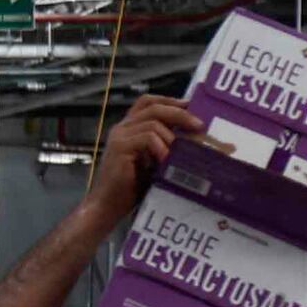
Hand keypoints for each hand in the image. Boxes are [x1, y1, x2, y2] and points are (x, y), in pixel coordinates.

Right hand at [88, 95, 197, 221]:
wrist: (107, 206)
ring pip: (153, 122)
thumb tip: (191, 137)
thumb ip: (164, 146)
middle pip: (154, 107)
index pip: (148, 102)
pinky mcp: (119, 147)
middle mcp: (122, 127)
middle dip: (179, 114)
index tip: (190, 105)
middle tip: (198, 125)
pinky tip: (166, 160)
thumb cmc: (130, 188)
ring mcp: (120, 136)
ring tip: (182, 150)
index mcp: (129, 128)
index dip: (170, 100)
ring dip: (171, 136)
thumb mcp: (152, 161)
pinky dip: (161, 147)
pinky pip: (147, 138)